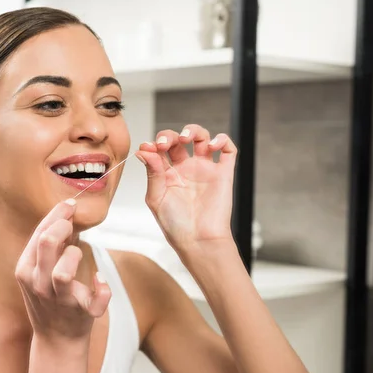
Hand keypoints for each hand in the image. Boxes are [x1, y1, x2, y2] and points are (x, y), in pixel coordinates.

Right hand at [15, 199, 110, 343]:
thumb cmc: (49, 296)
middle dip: (64, 226)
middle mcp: (39, 284)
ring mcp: (60, 300)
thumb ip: (48, 244)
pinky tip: (99, 279)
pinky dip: (102, 289)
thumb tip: (66, 213)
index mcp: (26, 269)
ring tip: (78, 253)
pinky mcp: (82, 314)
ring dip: (75, 255)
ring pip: (63, 272)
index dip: (57, 214)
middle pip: (47, 243)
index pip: (39, 233)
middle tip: (73, 224)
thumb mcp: (39, 270)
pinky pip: (96, 301)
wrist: (56, 339)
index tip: (71, 205)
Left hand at [135, 124, 236, 254]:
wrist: (198, 241)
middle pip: (179, 139)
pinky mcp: (223, 173)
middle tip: (164, 143)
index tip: (148, 146)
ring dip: (194, 130)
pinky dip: (223, 140)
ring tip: (187, 137)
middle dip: (170, 135)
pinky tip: (212, 145)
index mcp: (167, 174)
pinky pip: (228, 149)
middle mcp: (186, 169)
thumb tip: (143, 150)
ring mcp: (205, 169)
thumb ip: (152, 172)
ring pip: (202, 138)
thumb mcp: (157, 198)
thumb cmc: (175, 225)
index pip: (160, 149)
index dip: (154, 143)